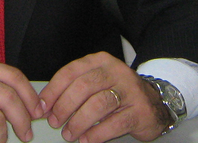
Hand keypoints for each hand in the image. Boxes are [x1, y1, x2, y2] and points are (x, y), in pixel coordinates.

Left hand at [40, 52, 171, 142]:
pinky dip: (96, 134)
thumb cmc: (118, 92)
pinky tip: (86, 139)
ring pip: (98, 105)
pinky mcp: (140, 110)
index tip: (42, 107)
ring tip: (69, 134)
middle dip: (64, 107)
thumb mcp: (97, 82)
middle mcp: (116, 72)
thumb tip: (46, 106)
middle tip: (54, 122)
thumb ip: (74, 89)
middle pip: (83, 87)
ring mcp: (130, 90)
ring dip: (78, 122)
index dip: (53, 91)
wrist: (155, 102)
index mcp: (100, 61)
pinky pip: (114, 123)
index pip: (71, 72)